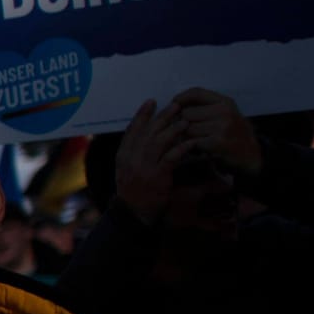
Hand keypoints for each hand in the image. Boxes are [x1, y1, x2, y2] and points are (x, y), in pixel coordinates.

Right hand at [114, 99, 192, 224]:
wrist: (133, 212)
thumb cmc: (133, 190)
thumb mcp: (127, 169)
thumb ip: (133, 152)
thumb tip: (146, 135)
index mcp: (122, 154)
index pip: (132, 129)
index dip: (142, 114)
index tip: (151, 101)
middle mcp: (130, 158)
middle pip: (147, 132)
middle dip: (162, 117)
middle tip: (175, 105)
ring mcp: (143, 167)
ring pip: (159, 142)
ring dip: (173, 129)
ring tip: (185, 121)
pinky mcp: (157, 176)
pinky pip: (171, 157)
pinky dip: (181, 148)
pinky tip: (190, 142)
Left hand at [173, 87, 261, 176]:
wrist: (250, 153)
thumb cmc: (232, 132)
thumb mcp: (224, 113)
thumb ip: (205, 106)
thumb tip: (175, 103)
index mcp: (225, 102)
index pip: (196, 92)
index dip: (181, 98)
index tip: (173, 104)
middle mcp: (224, 111)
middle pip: (186, 113)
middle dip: (182, 122)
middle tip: (187, 129)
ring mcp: (221, 126)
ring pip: (187, 128)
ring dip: (186, 135)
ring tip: (195, 138)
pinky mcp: (217, 142)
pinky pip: (192, 141)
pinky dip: (190, 145)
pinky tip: (197, 146)